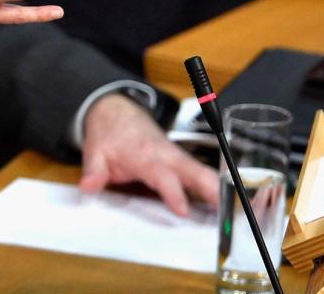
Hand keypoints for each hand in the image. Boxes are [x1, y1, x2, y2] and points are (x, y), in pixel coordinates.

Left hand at [78, 93, 217, 216]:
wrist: (116, 111)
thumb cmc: (108, 133)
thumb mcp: (95, 150)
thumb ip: (94, 171)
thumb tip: (89, 186)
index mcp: (144, 154)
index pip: (161, 174)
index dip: (172, 191)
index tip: (183, 210)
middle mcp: (165, 155)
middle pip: (191, 170)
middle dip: (210, 187)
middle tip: (226, 208)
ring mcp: (175, 156)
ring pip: (201, 171)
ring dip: (218, 188)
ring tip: (234, 212)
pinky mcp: (180, 160)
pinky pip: (199, 173)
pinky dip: (214, 187)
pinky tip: (225, 205)